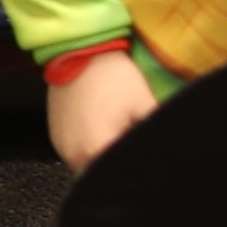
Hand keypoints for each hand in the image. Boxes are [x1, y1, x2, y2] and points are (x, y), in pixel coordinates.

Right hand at [46, 46, 161, 165]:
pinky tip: (102, 131)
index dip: (136, 167)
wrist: (80, 52)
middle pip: (102, 174)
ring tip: (117, 135)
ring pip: (87, 167)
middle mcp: (74, 154)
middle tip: (132, 144)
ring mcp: (61, 146)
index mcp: (97, 149)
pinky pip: (75, 154)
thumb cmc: (113, 76)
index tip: (145, 158)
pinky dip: (89, 150)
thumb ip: (155, 129)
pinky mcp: (55, 136)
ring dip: (103, 159)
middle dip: (118, 163)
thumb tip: (170, 146)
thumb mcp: (145, 104)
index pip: (121, 172)